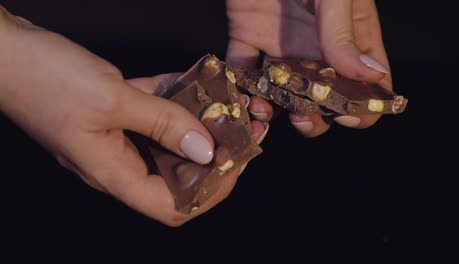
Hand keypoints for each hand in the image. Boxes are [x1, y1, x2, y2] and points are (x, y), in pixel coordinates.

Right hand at [0, 8, 266, 225]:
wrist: (5, 53)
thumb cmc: (42, 79)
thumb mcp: (111, 100)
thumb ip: (162, 122)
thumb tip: (204, 149)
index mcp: (113, 172)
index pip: (173, 205)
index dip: (211, 191)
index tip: (236, 163)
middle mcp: (118, 160)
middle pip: (177, 173)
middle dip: (213, 154)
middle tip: (239, 130)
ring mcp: (117, 136)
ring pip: (169, 140)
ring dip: (198, 124)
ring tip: (225, 104)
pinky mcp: (115, 113)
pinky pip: (154, 113)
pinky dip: (175, 101)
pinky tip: (193, 84)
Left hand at [226, 0, 391, 136]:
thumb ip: (345, 32)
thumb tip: (369, 76)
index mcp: (350, 35)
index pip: (367, 82)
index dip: (362, 105)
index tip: (345, 112)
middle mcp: (318, 47)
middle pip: (322, 97)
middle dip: (314, 117)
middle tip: (300, 119)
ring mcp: (281, 44)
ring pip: (282, 92)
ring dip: (272, 109)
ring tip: (261, 108)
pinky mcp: (247, 35)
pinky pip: (242, 69)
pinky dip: (237, 86)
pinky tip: (236, 94)